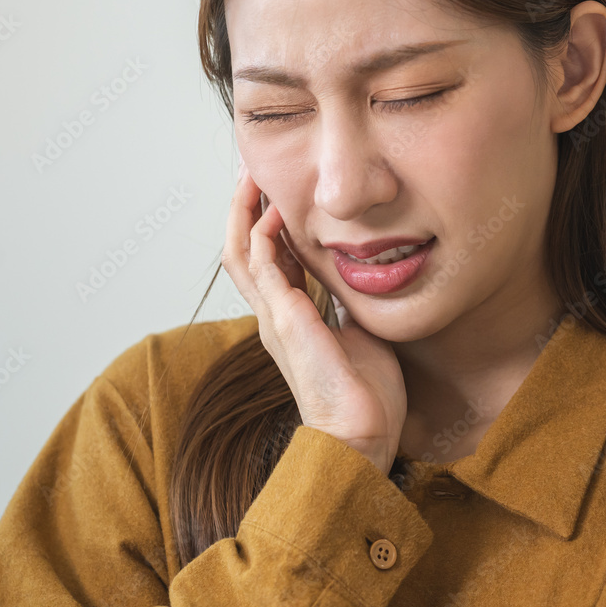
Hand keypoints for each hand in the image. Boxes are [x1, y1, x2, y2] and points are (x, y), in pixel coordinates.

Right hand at [221, 158, 407, 473]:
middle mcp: (274, 315)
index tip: (276, 190)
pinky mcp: (285, 322)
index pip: (268, 260)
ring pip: (241, 254)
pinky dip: (264, 237)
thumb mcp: (358, 333)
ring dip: (244, 214)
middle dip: (244, 209)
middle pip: (242, 251)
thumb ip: (347, 306)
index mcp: (290, 318)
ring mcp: (275, 319)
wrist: (362, 435)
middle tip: (252, 171)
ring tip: (251, 177)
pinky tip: (272, 212)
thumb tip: (358, 281)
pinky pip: (263, 270)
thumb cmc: (364, 394)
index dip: (267, 223)